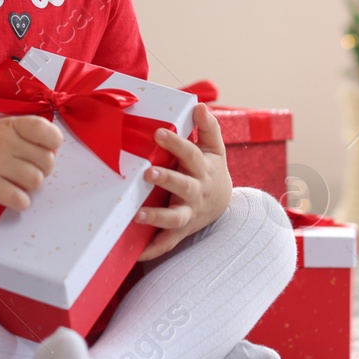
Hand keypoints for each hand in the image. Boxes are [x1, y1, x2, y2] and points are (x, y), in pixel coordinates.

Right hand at [0, 114, 62, 210]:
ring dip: (29, 187)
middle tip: (25, 170)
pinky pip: (21, 199)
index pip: (47, 131)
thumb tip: (54, 150)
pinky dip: (20, 202)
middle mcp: (3, 142)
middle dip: (41, 170)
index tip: (44, 149)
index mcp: (9, 125)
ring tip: (15, 182)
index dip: (52, 143)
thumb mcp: (1, 131)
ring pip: (36, 181)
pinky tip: (10, 195)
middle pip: (46, 161)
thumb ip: (27, 135)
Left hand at [135, 104, 231, 261]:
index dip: (176, 143)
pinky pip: (167, 243)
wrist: (222, 203)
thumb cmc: (210, 169)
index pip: (190, 154)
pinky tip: (136, 253)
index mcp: (203, 169)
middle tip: (148, 172)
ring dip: (157, 217)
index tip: (159, 132)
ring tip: (138, 215)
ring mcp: (189, 213)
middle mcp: (197, 192)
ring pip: (175, 218)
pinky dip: (153, 250)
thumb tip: (200, 106)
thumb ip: (208, 128)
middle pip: (183, 186)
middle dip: (167, 180)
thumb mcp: (214, 149)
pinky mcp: (181, 230)